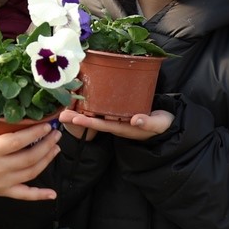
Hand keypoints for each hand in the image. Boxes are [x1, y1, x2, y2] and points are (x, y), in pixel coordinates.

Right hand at [0, 92, 60, 200]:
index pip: (16, 142)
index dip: (34, 133)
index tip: (48, 124)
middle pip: (28, 159)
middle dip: (47, 146)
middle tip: (57, 133)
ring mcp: (0, 182)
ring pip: (30, 174)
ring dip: (47, 160)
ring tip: (56, 147)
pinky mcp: (1, 191)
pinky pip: (23, 195)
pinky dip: (39, 195)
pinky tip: (52, 194)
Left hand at [58, 108, 173, 142]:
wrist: (167, 123)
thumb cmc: (163, 124)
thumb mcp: (159, 124)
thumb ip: (148, 122)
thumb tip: (135, 119)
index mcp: (125, 128)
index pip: (104, 125)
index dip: (89, 122)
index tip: (75, 118)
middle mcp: (118, 124)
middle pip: (95, 121)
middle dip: (78, 119)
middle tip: (61, 115)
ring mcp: (117, 119)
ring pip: (96, 116)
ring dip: (81, 113)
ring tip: (64, 109)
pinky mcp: (119, 113)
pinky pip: (102, 111)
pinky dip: (90, 106)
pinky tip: (80, 100)